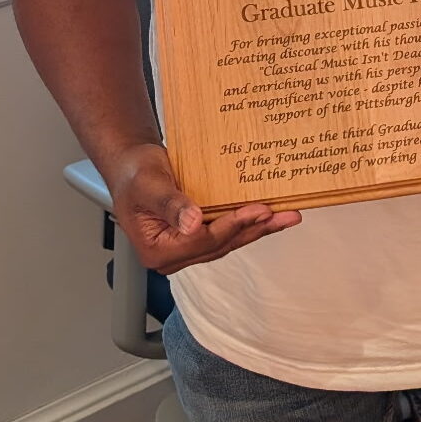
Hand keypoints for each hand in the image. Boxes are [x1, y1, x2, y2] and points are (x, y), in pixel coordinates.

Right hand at [104, 141, 300, 272]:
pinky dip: (248, 224)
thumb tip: (192, 223)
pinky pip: (226, 233)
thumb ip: (170, 204)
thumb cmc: (134, 173)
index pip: (203, 242)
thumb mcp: (150, 185)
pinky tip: (270, 216)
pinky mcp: (196, 238)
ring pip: (228, 241)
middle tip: (285, 215)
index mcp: (156, 251)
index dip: (232, 226)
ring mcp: (185, 249)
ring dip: (258, 229)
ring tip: (288, 217)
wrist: (132, 165)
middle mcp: (172, 256)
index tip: (258, 210)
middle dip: (255, 229)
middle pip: (220, 245)